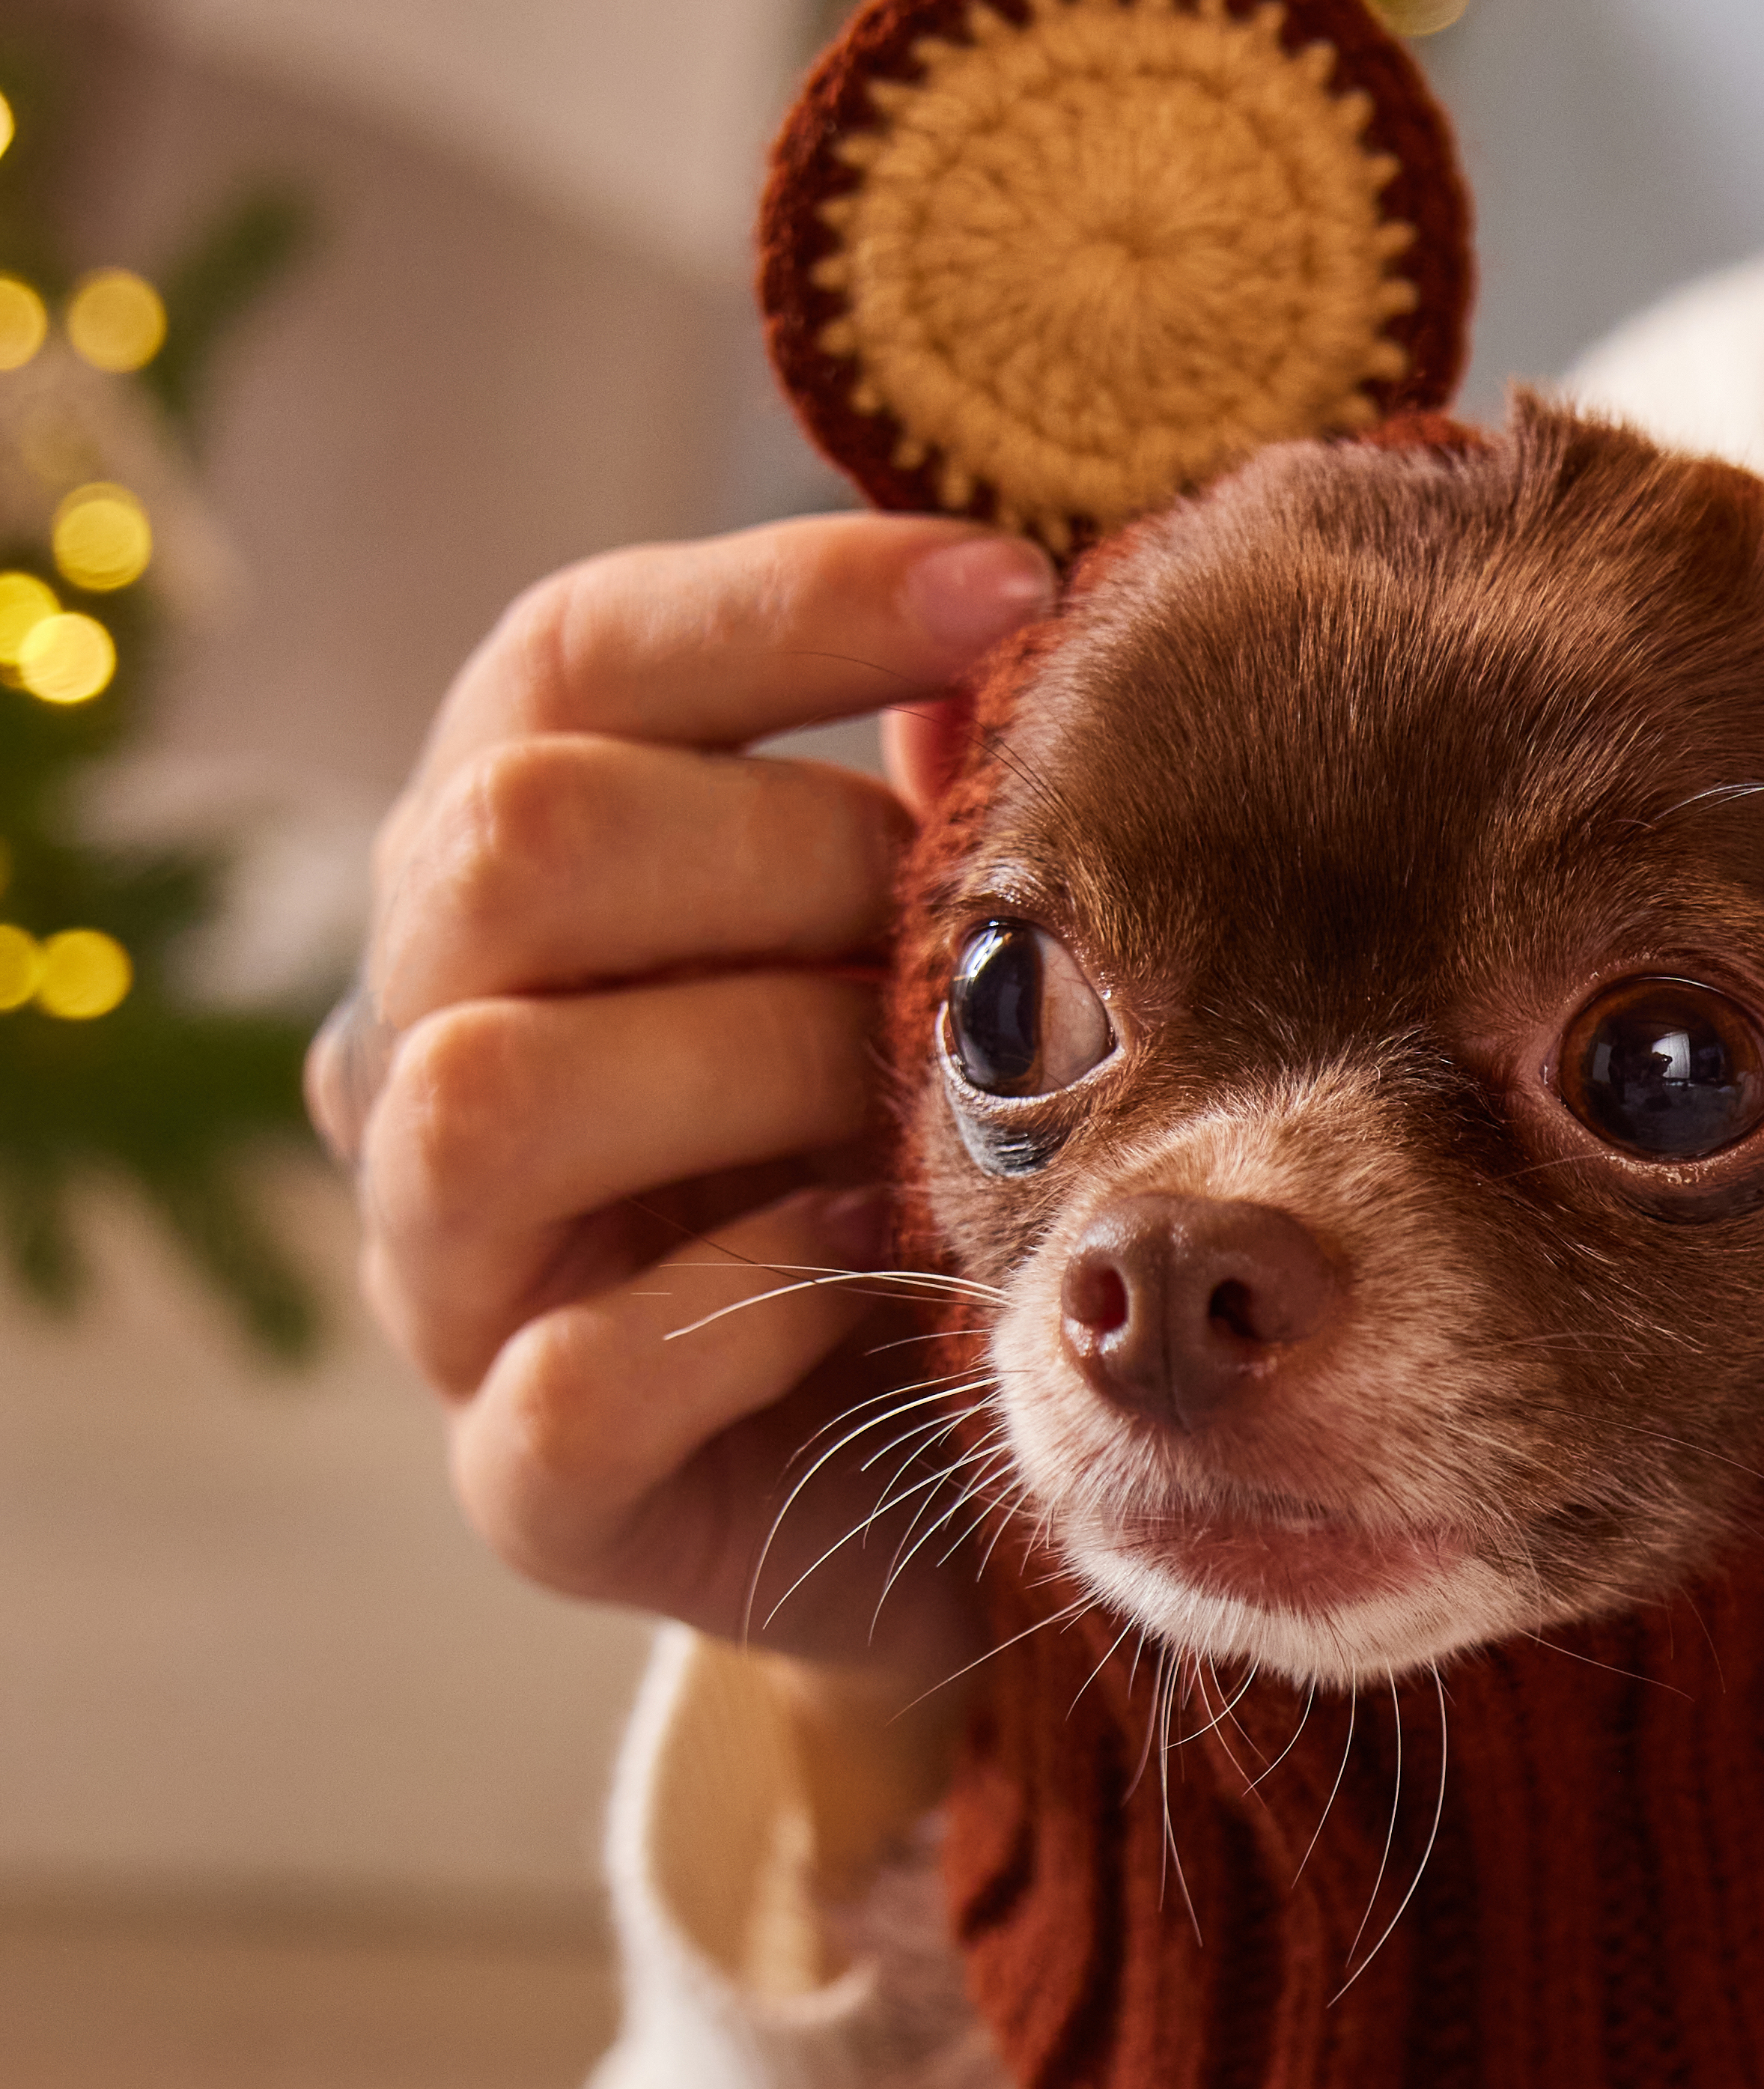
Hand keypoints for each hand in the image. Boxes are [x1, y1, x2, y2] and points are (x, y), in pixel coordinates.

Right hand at [336, 514, 1054, 1685]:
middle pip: (508, 846)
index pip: (563, 663)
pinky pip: (571, 1376)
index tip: (1016, 594)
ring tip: (920, 1117)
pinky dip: (746, 1310)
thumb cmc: (949, 1184)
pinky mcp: (523, 1493)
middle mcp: (421, 1055)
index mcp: (508, 884)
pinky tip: (881, 1277)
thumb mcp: (959, 975)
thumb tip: (1009, 621)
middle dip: (783, 864)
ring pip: (489, 1095)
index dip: (783, 603)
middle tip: (972, 948)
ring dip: (754, 1071)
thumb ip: (946, 818)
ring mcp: (448, 1283)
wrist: (975, 1494)